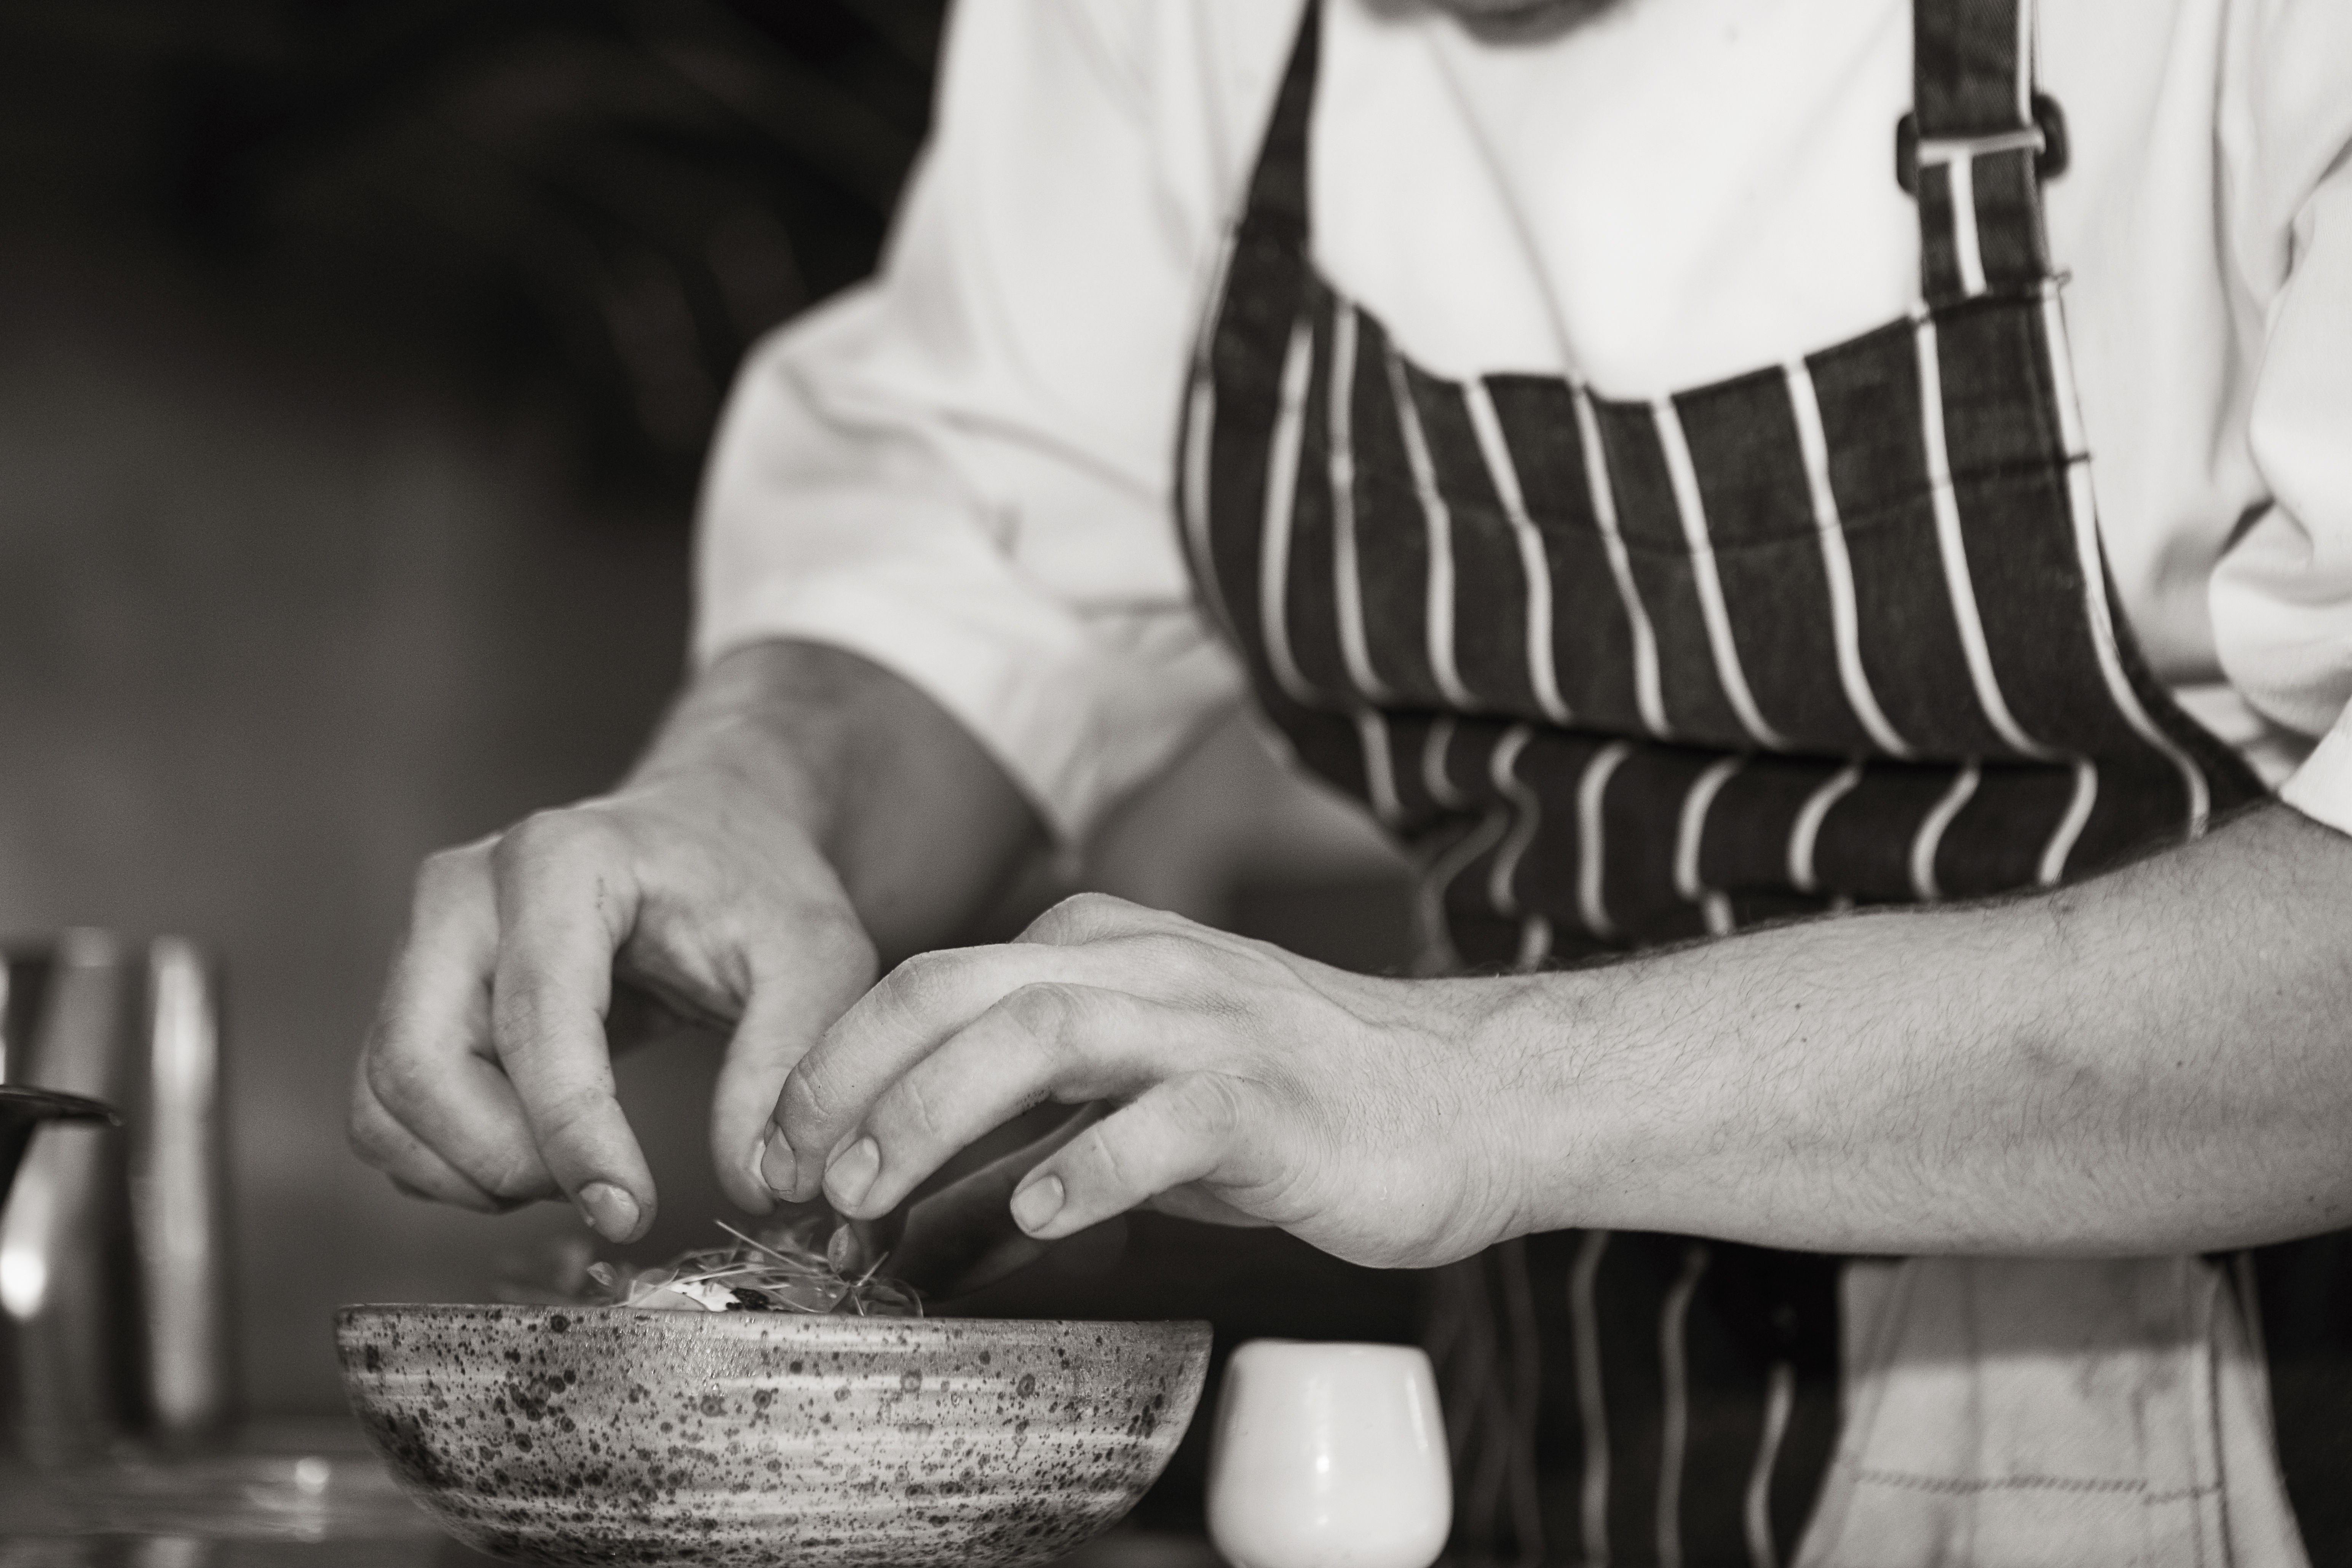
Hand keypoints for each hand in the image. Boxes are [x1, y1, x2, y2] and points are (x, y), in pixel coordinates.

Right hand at [347, 641, 1043, 1244]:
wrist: (709, 836)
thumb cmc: (756, 885)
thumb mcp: (817, 954)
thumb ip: (789, 1060)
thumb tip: (756, 1178)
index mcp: (560, 861)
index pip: (535, 1019)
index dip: (573, 1133)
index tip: (629, 1213)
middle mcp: (464, 891)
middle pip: (422, 1064)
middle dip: (506, 1160)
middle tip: (605, 1190)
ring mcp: (423, 941)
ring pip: (389, 1097)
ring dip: (473, 1170)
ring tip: (578, 1170)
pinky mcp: (412, 994)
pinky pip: (385, 1109)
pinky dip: (447, 1163)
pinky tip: (536, 1158)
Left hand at [765, 893, 1532, 1269]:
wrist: (1467, 1101)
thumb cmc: (1298, 1108)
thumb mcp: (1138, 1112)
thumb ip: (1026, 1150)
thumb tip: (910, 1226)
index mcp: (1104, 954)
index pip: (935, 983)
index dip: (839, 1065)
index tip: (782, 1153)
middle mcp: (1149, 968)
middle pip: (965, 987)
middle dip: (859, 1074)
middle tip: (800, 1171)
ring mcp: (1214, 1026)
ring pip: (1047, 1026)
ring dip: (939, 1106)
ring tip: (876, 1188)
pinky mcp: (1273, 1099)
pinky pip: (1169, 1117)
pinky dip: (1090, 1161)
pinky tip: (1036, 1211)